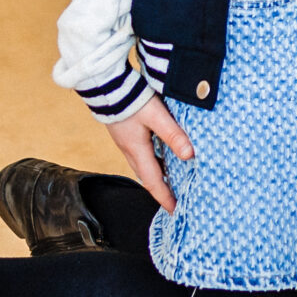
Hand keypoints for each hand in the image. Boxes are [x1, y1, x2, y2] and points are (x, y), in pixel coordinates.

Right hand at [105, 96, 193, 212]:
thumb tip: (190, 155)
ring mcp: (126, 142)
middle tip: (175, 200)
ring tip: (172, 181)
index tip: (175, 211)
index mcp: (137, 150)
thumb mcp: (156, 116)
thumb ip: (172, 134)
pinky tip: (161, 155)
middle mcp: (130, 150)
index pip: (154, 182)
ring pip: (144, 165)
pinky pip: (141, 154)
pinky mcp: (126, 133)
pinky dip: (152, 161)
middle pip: (148, 177)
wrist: (106, 85)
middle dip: (161, 190)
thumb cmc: (130, 99)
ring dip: (157, 175)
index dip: (165, 198)